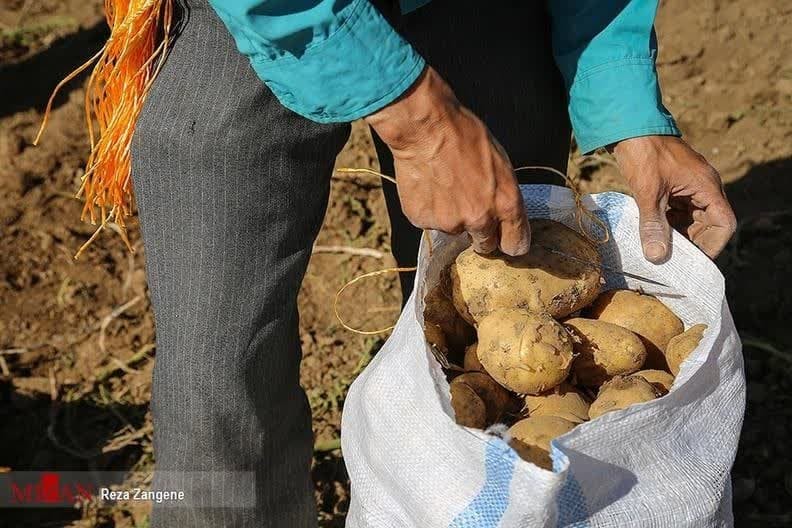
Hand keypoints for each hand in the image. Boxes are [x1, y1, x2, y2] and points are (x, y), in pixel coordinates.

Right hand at [365, 67, 529, 255]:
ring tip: (444, 185)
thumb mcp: (500, 163)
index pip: (516, 245)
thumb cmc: (465, 136)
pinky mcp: (423, 220)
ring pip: (455, 230)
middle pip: (485, 245)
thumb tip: (503, 213)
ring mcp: (450, 223)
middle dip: (480, 233)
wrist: (425, 128)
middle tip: (470, 208)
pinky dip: (430, 209)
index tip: (505, 238)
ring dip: (452, 216)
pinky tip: (429, 185)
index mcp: (506, 204)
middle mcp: (480, 220)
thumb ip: (503, 195)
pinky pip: (430, 222)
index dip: (511, 241)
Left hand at [611, 136, 736, 262]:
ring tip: (656, 246)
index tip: (689, 259)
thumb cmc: (644, 153)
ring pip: (691, 220)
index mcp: (707, 187)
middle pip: (708, 225)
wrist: (629, 126)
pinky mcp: (674, 187)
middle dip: (690, 242)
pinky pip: (677, 212)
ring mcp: (689, 187)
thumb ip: (653, 225)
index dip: (711, 245)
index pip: (724, 224)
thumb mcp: (648, 192)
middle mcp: (703, 188)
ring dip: (676, 235)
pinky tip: (650, 230)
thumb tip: (657, 257)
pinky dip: (667, 224)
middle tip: (667, 256)